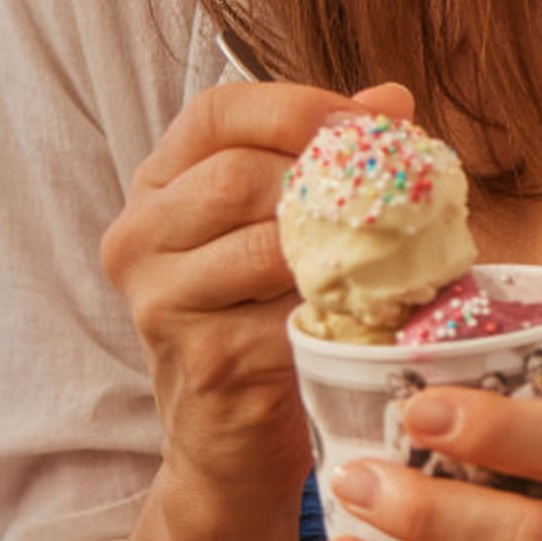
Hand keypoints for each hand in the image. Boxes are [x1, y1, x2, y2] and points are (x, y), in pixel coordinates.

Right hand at [100, 77, 415, 508]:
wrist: (231, 440)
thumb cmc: (264, 316)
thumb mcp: (283, 228)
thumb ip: (324, 160)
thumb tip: (390, 100)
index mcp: (157, 186)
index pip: (215, 112)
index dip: (298, 106)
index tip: (371, 123)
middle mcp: (139, 237)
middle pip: (237, 176)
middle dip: (329, 179)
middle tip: (402, 191)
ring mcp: (162, 304)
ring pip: (264, 246)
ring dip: (347, 245)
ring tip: (402, 247)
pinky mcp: (206, 362)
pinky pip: (290, 316)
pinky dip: (348, 307)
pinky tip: (384, 306)